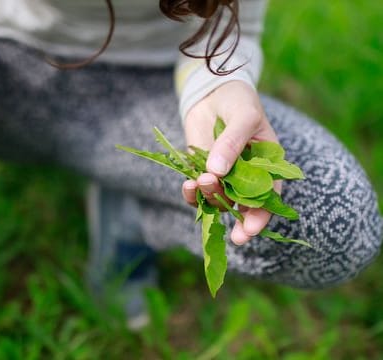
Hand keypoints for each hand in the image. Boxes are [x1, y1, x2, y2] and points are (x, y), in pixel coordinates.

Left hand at [181, 81, 280, 244]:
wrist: (212, 92)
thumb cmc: (238, 101)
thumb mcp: (243, 117)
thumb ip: (233, 143)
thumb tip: (216, 171)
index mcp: (267, 168)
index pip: (267, 199)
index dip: (259, 218)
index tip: (247, 231)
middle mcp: (245, 178)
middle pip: (239, 205)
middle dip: (228, 209)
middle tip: (213, 193)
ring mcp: (222, 177)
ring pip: (217, 200)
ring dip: (208, 196)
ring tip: (200, 180)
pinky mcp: (201, 172)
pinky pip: (196, 192)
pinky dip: (191, 193)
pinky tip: (188, 184)